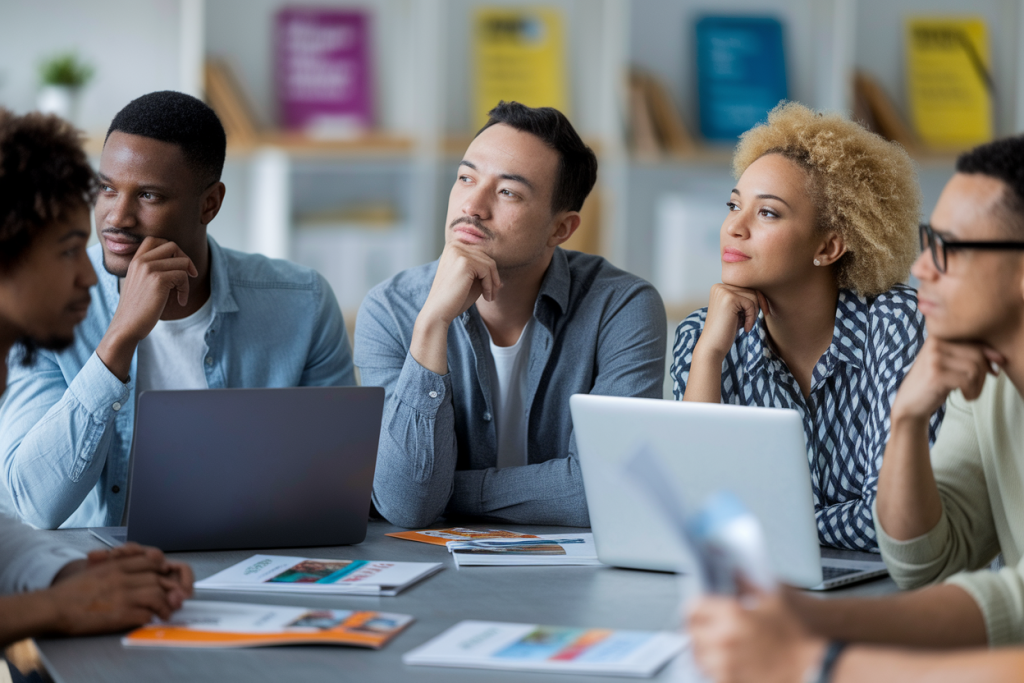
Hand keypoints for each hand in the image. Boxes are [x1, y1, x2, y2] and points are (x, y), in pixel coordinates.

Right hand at [45, 551, 189, 635]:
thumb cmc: (71, 591)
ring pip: (157, 595)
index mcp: (117, 565)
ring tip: (165, 613)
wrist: (54, 607)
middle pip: (157, 579)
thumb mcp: (97, 569)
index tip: (164, 578)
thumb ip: (117, 568)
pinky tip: (151, 620)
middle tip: (171, 598)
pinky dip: (152, 618)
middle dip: (167, 589)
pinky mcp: (121, 613)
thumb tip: (135, 574)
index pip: (152, 561)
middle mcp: (123, 577)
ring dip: (164, 606)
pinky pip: (147, 614)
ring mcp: (123, 595)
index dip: (161, 570)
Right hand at [97, 237, 196, 380]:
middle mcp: (141, 260)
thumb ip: (151, 270)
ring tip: (180, 294)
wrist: (126, 326)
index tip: (179, 265)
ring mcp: (149, 268)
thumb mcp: (141, 283)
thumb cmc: (136, 309)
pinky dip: (185, 290)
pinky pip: (183, 276)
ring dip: (186, 279)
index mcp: (135, 260)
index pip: (156, 240)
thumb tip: (176, 261)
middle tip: (189, 276)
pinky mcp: (158, 279)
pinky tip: (180, 301)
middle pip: (172, 245)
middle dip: (185, 259)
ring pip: (181, 262)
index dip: (172, 250)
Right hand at [421, 241, 501, 326]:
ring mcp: (458, 252)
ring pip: (489, 264)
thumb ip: (484, 274)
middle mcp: (455, 245)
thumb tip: (501, 280)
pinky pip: (486, 270)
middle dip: (493, 277)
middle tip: (493, 294)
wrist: (438, 311)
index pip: (481, 254)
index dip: (489, 272)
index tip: (492, 289)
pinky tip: (486, 297)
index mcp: (454, 247)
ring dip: (492, 283)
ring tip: (489, 297)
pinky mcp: (464, 261)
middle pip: (486, 257)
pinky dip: (489, 285)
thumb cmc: (454, 298)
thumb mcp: (472, 282)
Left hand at [688, 588, 825, 682]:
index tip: (699, 609)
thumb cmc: (800, 633)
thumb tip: (729, 570)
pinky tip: (728, 661)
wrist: (816, 666)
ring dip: (705, 649)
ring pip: (699, 656)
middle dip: (699, 628)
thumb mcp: (775, 595)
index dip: (696, 607)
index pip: (693, 608)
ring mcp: (727, 666)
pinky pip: (711, 674)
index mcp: (732, 615)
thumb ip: (746, 580)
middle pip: (692, 633)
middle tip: (707, 626)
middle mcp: (725, 641)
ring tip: (718, 645)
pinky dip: (715, 668)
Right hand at [695, 284, 767, 361]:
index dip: (754, 301)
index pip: (746, 287)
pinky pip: (751, 304)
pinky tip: (745, 328)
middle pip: (750, 289)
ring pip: (753, 295)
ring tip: (746, 324)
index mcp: (719, 288)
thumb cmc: (725, 331)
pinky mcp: (729, 299)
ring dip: (754, 312)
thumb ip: (743, 298)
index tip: (754, 316)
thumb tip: (762, 291)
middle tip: (749, 322)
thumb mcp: (735, 311)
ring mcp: (723, 291)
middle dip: (755, 307)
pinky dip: (752, 317)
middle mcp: (719, 287)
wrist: (712, 346)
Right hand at [890, 336, 1003, 422]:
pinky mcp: (935, 373)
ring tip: (971, 392)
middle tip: (978, 386)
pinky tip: (965, 396)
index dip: (989, 356)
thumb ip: (972, 354)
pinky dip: (972, 392)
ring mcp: (934, 356)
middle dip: (984, 373)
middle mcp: (935, 341)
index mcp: (939, 334)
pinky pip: (967, 381)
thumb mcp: (952, 363)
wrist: (911, 401)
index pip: (975, 339)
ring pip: (974, 367)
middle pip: (977, 354)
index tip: (992, 371)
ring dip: (979, 385)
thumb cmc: (935, 381)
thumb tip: (1000, 357)